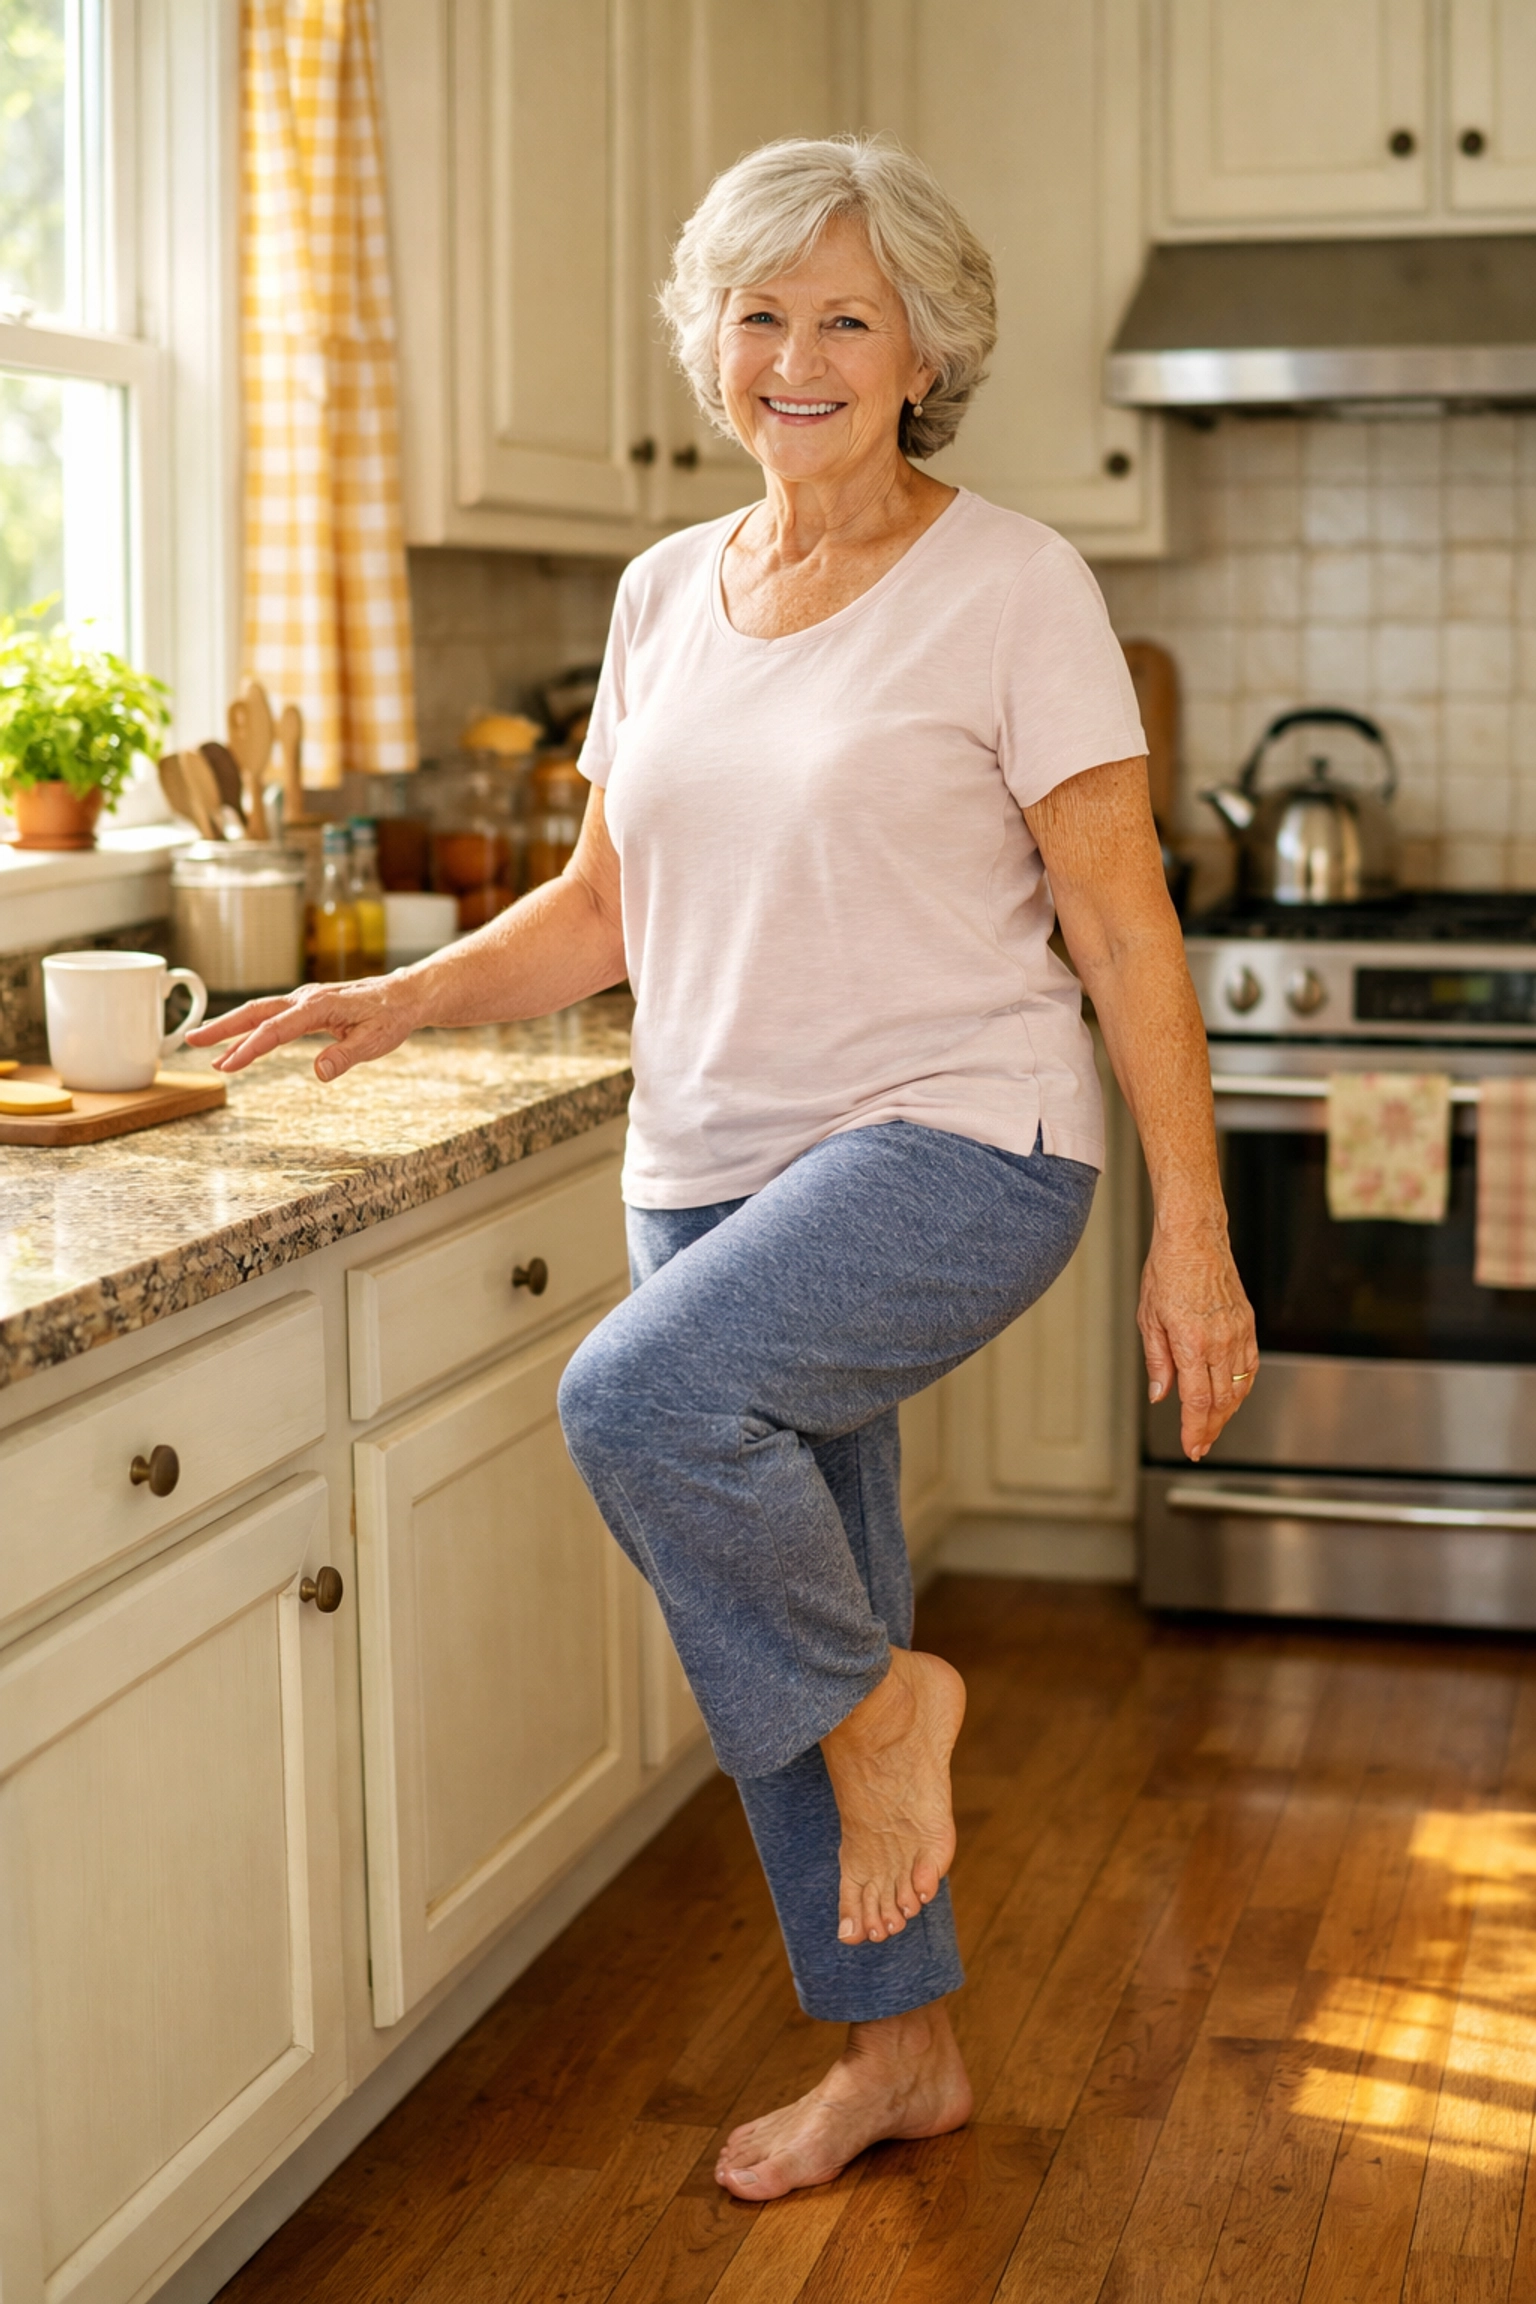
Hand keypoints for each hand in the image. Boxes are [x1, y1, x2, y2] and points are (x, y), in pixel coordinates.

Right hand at [185, 971, 426, 1082]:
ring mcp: (304, 1001)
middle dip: (222, 1028)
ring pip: (259, 1012)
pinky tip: (238, 1045)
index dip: (250, 1047)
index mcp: (319, 1006)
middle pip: (255, 1012)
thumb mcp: (375, 1041)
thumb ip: (345, 1056)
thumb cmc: (391, 1017)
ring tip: (202, 1044)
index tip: (228, 1064)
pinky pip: (271, 1017)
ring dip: (230, 1028)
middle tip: (191, 1041)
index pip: (276, 1029)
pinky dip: (250, 1029)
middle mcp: (306, 999)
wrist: (404, 995)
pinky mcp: (307, 1006)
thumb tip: (320, 1072)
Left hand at [1138, 1218, 1257, 1462]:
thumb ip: (1158, 1362)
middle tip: (1200, 1446)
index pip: (1197, 1401)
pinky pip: (1250, 1366)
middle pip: (1220, 1400)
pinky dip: (1241, 1387)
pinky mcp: (1247, 1324)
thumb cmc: (1167, 1271)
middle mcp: (1220, 1341)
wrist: (1195, 1238)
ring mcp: (1238, 1333)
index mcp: (1192, 1342)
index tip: (1192, 1447)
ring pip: (1238, 1387)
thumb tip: (1160, 1395)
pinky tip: (1231, 1397)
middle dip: (1210, 1428)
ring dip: (1226, 1413)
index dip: (1195, 1429)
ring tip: (1212, 1427)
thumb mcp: (1149, 1318)